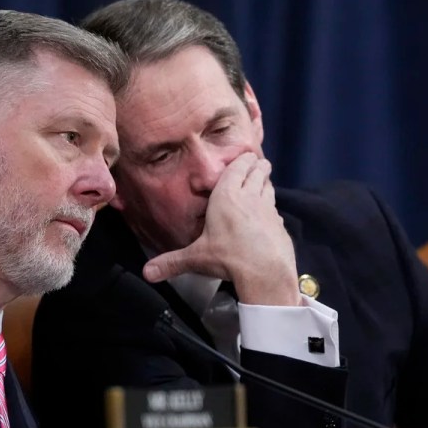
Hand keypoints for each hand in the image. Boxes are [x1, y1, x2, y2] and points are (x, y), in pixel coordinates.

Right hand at [143, 153, 299, 305]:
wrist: (265, 272)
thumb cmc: (228, 257)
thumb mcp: (196, 258)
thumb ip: (171, 262)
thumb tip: (147, 272)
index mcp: (227, 195)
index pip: (238, 167)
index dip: (243, 160)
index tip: (246, 155)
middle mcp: (249, 197)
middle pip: (257, 172)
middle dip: (257, 166)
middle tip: (257, 164)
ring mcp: (268, 209)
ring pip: (269, 186)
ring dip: (265, 181)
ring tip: (263, 180)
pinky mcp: (280, 224)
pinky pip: (275, 209)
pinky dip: (272, 206)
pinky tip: (269, 213)